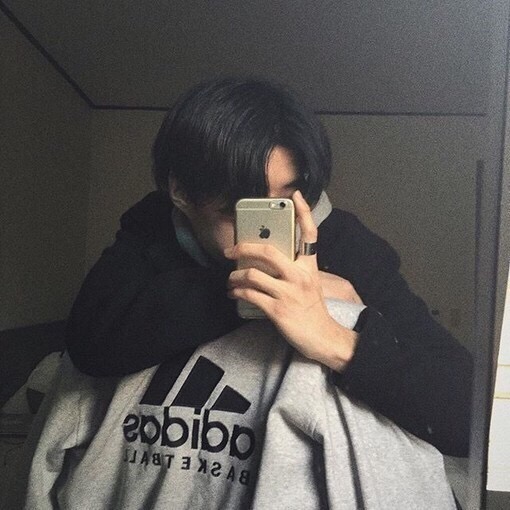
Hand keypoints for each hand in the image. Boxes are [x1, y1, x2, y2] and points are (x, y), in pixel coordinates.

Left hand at [224, 190, 357, 370]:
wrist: (321, 336)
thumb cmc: (312, 309)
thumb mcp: (310, 283)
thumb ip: (294, 269)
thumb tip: (267, 261)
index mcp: (309, 267)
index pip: (310, 234)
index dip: (304, 213)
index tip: (295, 196)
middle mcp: (300, 276)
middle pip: (269, 251)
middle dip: (244, 247)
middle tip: (230, 250)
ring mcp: (288, 293)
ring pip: (253, 274)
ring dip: (235, 276)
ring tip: (230, 279)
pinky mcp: (277, 310)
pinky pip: (250, 294)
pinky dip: (237, 292)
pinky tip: (233, 293)